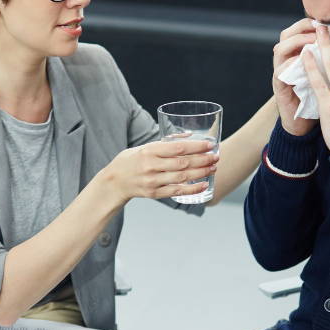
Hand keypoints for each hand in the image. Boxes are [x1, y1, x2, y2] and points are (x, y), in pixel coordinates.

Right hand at [100, 139, 217, 202]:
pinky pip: (176, 191)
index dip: (196, 147)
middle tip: (216, 157)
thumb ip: (165, 143)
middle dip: (202, 160)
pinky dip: (192, 188)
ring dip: (200, 173)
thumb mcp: (144, 147)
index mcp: (149, 150)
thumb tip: (189, 136)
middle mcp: (151, 166)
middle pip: (183, 163)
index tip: (209, 145)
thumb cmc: (131, 160)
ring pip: (182, 177)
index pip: (178, 148)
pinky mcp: (154, 193)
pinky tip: (204, 184)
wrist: (114, 181)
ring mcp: (152, 181)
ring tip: (213, 168)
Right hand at [270, 17, 318, 136]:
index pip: (303, 30)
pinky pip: (280, 72)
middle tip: (321, 25)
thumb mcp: (329, 77)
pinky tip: (304, 60)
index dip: (315, 23)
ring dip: (297, 42)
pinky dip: (290, 65)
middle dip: (304, 27)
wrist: (303, 123)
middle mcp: (288, 60)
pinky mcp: (280, 87)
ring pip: (281, 48)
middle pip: (288, 34)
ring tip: (314, 40)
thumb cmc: (320, 99)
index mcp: (301, 55)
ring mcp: (282, 73)